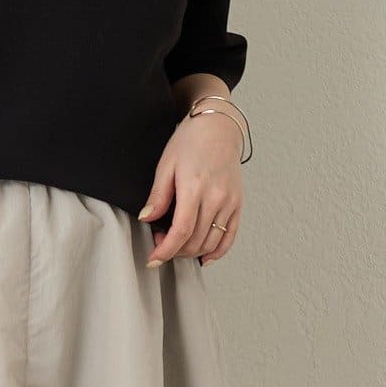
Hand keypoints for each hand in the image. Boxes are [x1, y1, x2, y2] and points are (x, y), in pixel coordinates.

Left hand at [139, 110, 243, 265]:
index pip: (181, 231)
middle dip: (174, 250)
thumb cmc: (191, 142)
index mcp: (195, 188)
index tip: (154, 259)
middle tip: (160, 241)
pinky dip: (216, 252)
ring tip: (177, 242)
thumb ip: (158, 196)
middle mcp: (216, 198)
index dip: (165, 250)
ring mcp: (230, 202)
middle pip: (195, 241)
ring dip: (191, 252)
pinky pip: (229, 237)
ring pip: (211, 243)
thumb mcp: (166, 165)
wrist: (218, 127)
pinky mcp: (238, 204)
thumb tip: (147, 219)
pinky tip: (203, 256)